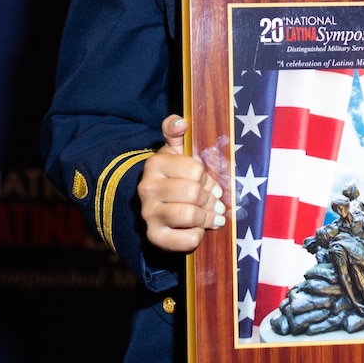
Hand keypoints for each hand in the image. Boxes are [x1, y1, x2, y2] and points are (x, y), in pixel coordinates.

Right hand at [137, 115, 225, 252]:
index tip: (210, 183)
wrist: (155, 206)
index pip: (195, 170)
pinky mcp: (154, 237)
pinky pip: (186, 239)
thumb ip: (176, 132)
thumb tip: (181, 122)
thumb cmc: (173, 177)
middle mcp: (147, 188)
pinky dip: (197, 236)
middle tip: (216, 202)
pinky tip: (198, 230)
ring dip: (207, 218)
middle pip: (194, 193)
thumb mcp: (174, 152)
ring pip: (190, 215)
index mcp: (155, 164)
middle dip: (210, 199)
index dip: (208, 178)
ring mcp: (148, 214)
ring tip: (213, 216)